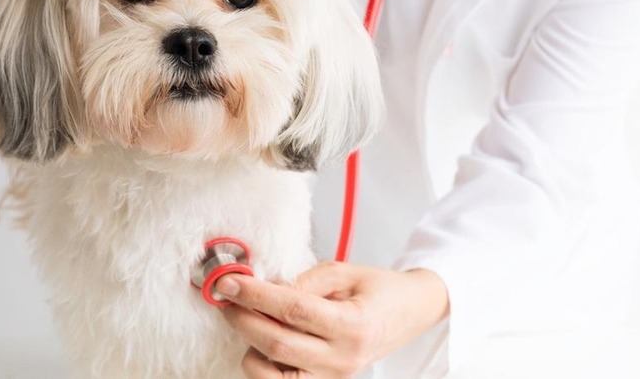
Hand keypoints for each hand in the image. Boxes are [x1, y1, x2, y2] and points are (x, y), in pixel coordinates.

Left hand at [217, 261, 448, 377]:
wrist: (412, 313)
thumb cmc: (380, 290)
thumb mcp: (345, 271)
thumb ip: (304, 280)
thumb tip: (264, 288)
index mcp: (353, 324)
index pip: (292, 309)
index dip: (255, 296)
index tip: (230, 284)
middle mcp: (343, 358)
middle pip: (276, 342)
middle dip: (243, 318)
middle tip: (227, 298)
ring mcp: (334, 377)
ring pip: (272, 372)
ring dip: (250, 345)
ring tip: (249, 319)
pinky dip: (263, 366)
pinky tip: (263, 344)